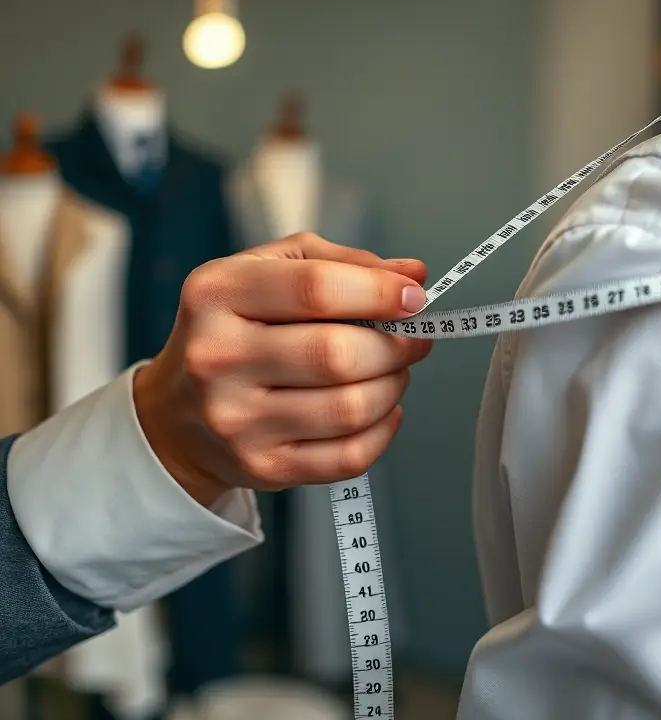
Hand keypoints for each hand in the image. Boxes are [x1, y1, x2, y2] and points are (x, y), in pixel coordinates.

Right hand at [133, 233, 432, 506]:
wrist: (176, 414)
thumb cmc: (236, 331)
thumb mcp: (270, 273)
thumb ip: (343, 264)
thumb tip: (412, 275)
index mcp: (218, 293)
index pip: (315, 288)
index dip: (379, 292)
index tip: (414, 296)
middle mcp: (219, 357)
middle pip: (337, 354)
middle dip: (397, 345)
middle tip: (413, 339)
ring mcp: (236, 420)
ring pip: (350, 408)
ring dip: (393, 386)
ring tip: (393, 372)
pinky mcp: (261, 466)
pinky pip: (349, 456)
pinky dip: (384, 430)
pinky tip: (381, 410)